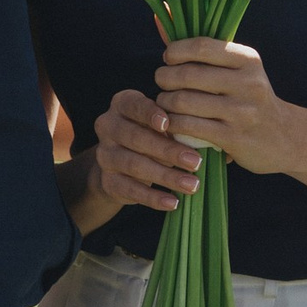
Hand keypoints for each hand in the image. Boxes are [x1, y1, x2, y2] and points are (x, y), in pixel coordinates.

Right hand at [90, 88, 202, 210]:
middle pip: (136, 138)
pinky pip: (131, 190)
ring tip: (192, 184)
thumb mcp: (160, 123)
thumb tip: (201, 140)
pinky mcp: (107, 180)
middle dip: (168, 151)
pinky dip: (153, 197)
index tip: (168, 123)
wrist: (121, 162)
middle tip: (196, 162)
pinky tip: (173, 202)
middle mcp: (108, 126)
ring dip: (166, 176)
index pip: (134, 105)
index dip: (150, 114)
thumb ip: (173, 125)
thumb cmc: (152, 133)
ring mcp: (105, 155)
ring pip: (135, 165)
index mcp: (122, 104)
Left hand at [156, 39, 306, 176]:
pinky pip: (188, 126)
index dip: (176, 50)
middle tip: (162, 82)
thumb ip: (204, 49)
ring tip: (165, 102)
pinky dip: (172, 123)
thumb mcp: (239, 70)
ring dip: (165, 102)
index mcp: (248, 60)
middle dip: (164, 77)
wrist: (284, 137)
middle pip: (188, 75)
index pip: (202, 46)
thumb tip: (163, 15)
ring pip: (184, 101)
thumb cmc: (250, 98)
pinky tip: (172, 122)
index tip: (169, 58)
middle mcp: (248, 83)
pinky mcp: (233, 138)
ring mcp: (241, 112)